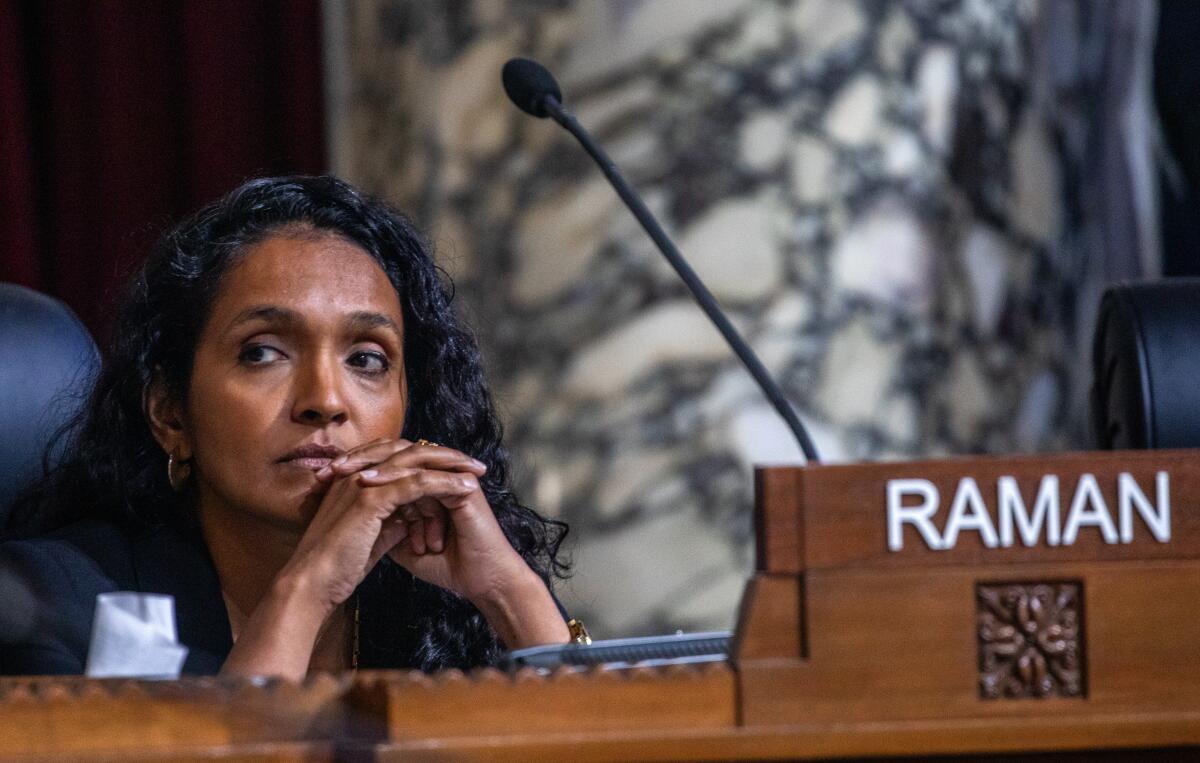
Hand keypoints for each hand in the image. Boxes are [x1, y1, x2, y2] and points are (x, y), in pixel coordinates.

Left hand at [320, 438, 568, 646]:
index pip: (389, 466)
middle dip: (361, 460)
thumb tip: (351, 519)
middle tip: (330, 470)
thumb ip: (384, 526)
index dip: (358, 470)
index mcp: (426, 487)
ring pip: (408, 459)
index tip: (324, 481)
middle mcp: (439, 477)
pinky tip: (371, 484)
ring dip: (374, 465)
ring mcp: (453, 477)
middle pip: (396, 454)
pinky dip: (397, 476)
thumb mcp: (402, 545)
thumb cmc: (446, 567)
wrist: (480, 582)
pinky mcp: (463, 484)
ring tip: (345, 474)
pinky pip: (424, 473)